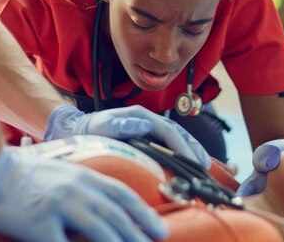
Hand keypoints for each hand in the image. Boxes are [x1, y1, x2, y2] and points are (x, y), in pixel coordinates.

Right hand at [0, 147, 167, 241]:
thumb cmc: (29, 174)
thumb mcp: (65, 173)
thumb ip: (87, 187)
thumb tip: (109, 207)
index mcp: (84, 176)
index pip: (122, 195)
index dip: (143, 213)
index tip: (159, 228)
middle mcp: (76, 190)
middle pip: (115, 214)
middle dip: (138, 233)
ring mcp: (58, 206)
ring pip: (97, 229)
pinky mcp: (38, 224)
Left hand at [45, 104, 210, 168]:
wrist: (79, 129)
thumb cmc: (90, 130)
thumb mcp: (102, 126)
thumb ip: (121, 125)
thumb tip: (145, 124)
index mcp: (141, 116)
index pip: (169, 131)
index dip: (182, 147)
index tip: (191, 162)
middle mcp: (149, 120)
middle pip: (179, 133)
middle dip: (193, 149)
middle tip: (204, 168)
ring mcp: (150, 128)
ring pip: (178, 138)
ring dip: (192, 151)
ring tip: (203, 167)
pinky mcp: (148, 138)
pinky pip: (171, 145)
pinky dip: (183, 153)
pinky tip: (190, 165)